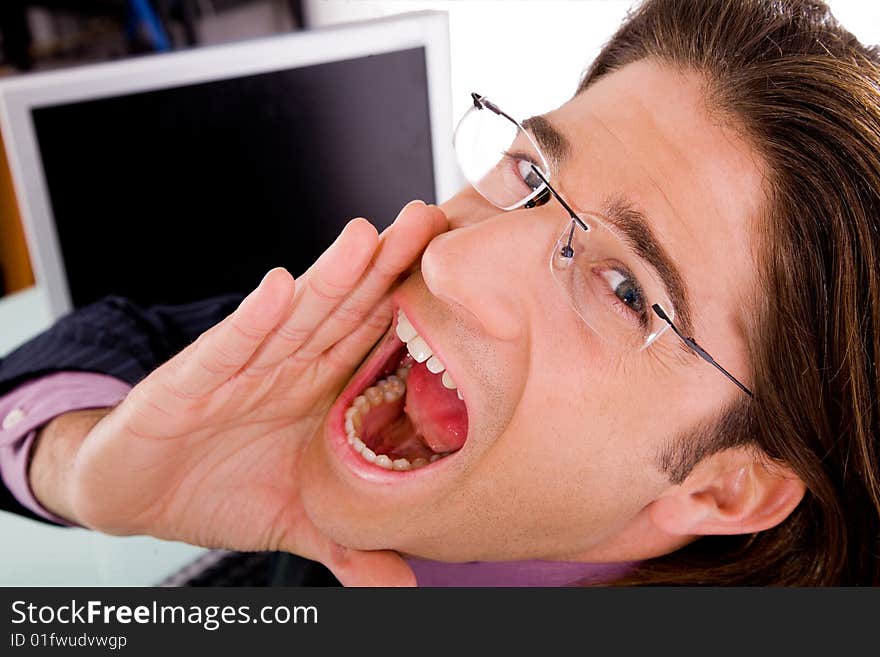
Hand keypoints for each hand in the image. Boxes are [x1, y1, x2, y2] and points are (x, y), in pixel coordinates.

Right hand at [45, 201, 446, 585]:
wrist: (135, 491)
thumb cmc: (221, 488)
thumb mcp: (298, 521)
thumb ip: (352, 546)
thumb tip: (403, 587)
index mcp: (320, 388)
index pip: (375, 336)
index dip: (416, 302)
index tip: (462, 268)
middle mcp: (288, 367)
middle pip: (345, 309)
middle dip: (386, 265)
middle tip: (430, 220)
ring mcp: (241, 370)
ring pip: (292, 318)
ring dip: (329, 277)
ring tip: (368, 236)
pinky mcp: (189, 384)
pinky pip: (225, 349)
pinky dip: (251, 322)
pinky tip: (277, 292)